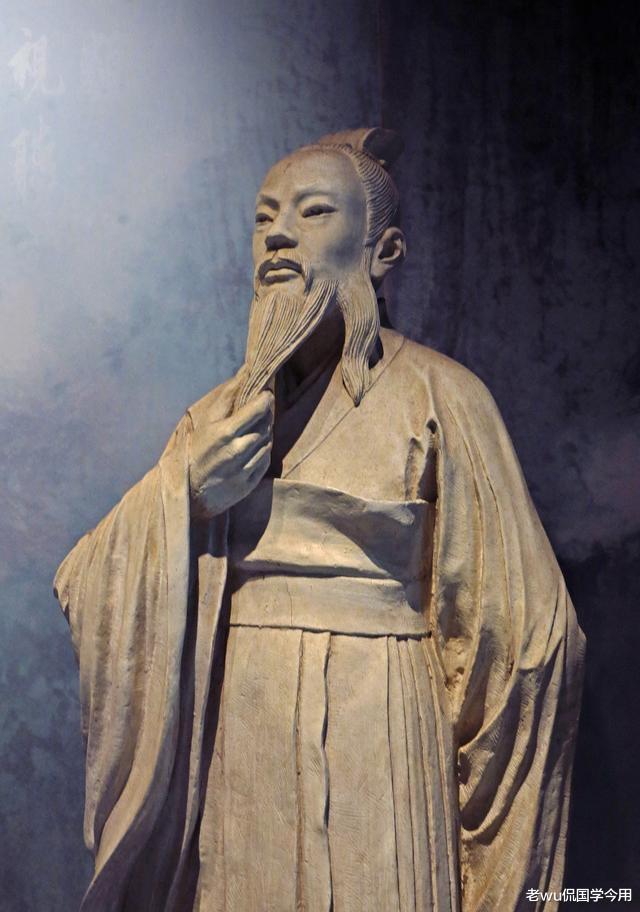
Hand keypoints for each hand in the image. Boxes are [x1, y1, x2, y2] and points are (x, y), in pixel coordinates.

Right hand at [189, 389, 273, 519]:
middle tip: (259, 411)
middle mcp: (238, 450)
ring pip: (268, 442)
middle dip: (265, 416)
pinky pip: (266, 460)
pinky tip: (251, 450)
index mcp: (226, 432)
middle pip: (266, 425)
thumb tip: (245, 372)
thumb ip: (226, 397)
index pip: (259, 408)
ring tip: (251, 432)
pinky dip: (262, 452)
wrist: (188, 492)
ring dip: (264, 434)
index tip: (266, 394)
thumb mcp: (204, 421)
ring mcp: (245, 468)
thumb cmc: (194, 451)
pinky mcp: (250, 483)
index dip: (266, 398)